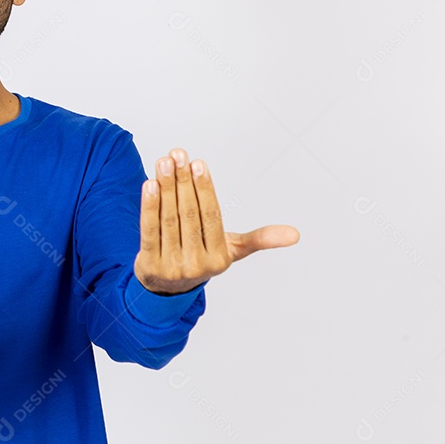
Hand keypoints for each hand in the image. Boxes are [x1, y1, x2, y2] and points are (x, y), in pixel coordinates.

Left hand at [134, 147, 299, 294]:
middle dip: (183, 182)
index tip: (199, 163)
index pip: (211, 216)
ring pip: (169, 220)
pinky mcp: (149, 264)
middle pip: (189, 215)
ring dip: (165, 188)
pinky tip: (149, 184)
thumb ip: (259, 239)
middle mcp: (197, 264)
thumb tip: (296, 234)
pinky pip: (149, 230)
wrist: (167, 288)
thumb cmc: (202, 257)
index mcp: (219, 257)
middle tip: (178, 155)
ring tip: (164, 162)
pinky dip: (149, 207)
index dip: (204, 189)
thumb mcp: (231, 250)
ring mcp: (172, 265)